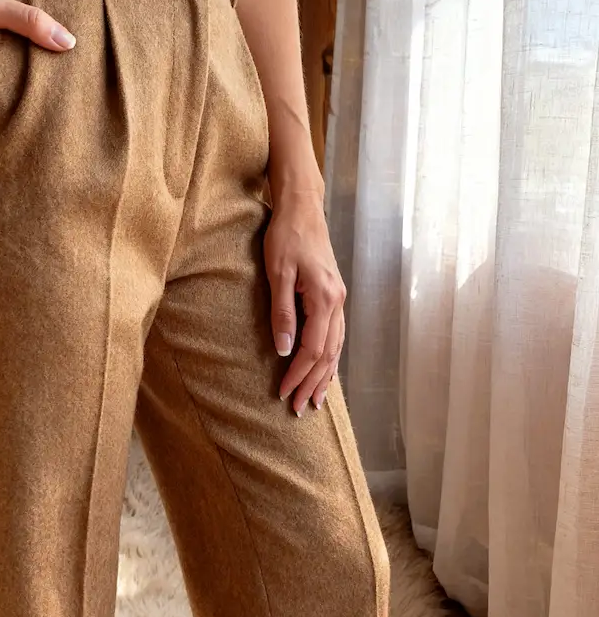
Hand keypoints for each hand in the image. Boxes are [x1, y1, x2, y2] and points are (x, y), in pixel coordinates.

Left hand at [264, 192, 345, 414]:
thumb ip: (282, 313)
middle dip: (312, 383)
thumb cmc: (286, 236)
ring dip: (324, 376)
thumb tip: (283, 350)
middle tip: (297, 408)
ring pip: (336, 347)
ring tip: (313, 400)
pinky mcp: (333, 296)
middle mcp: (337, 302)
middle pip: (328, 354)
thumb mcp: (276, 273)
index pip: (312, 349)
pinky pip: (336, 335)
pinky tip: (324, 371)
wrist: (302, 208)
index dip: (298, 374)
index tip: (283, 393)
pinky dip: (330, 358)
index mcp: (324, 298)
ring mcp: (338, 299)